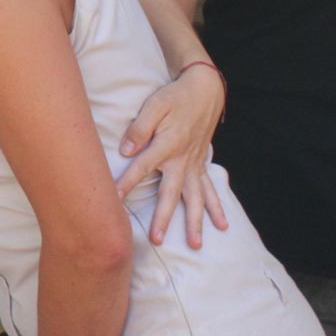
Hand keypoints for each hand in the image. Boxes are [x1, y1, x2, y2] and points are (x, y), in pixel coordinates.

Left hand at [115, 62, 228, 246]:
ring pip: (195, 199)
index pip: (142, 167)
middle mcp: (182, 159)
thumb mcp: (155, 105)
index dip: (127, 183)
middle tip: (157, 239)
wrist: (204, 90)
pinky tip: (222, 226)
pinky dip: (216, 207)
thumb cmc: (175, 97)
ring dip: (194, 222)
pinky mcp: (201, 164)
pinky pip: (210, 190)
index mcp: (167, 144)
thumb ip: (140, 127)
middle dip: (163, 217)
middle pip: (171, 193)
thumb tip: (125, 150)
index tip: (114, 199)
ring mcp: (194, 165)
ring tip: (195, 244)